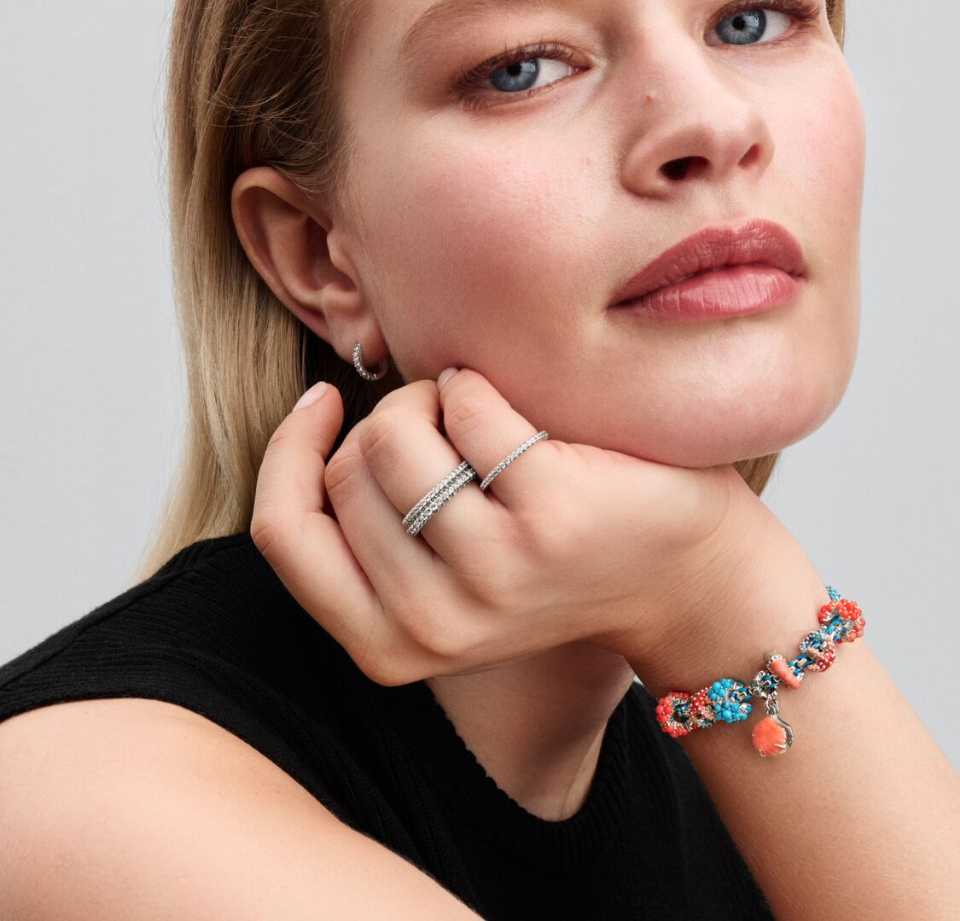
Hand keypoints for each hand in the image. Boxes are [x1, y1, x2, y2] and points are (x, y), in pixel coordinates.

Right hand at [251, 369, 766, 685]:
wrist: (681, 571)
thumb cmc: (546, 552)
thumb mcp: (440, 569)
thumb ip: (370, 524)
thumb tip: (314, 416)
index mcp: (390, 645)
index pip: (282, 532)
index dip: (287, 451)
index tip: (324, 401)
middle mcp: (434, 623)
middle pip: (345, 467)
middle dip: (388, 421)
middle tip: (447, 429)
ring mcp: (491, 574)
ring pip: (393, 433)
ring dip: (432, 399)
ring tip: (485, 421)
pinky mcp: (547, 517)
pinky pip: (465, 406)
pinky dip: (482, 385)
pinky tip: (525, 414)